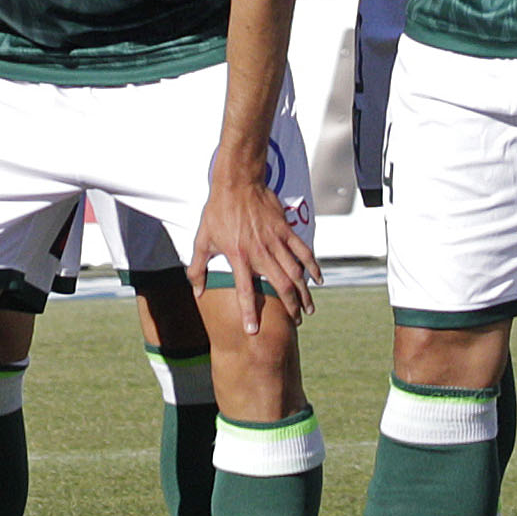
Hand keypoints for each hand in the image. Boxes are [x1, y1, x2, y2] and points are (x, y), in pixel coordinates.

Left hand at [193, 159, 315, 331]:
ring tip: (308, 309)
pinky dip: (313, 266)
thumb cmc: (217, 212)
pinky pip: (303, 251)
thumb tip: (198, 292)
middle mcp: (260, 253)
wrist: (237, 184)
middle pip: (281, 286)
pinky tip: (318, 279)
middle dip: (290, 307)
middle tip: (295, 321)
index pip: (245, 292)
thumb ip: (198, 268)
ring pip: (295, 272)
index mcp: (239, 258)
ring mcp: (275, 241)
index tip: (254, 331)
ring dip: (304, 292)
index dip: (250, 313)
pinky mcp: (286, 230)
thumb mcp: (202, 240)